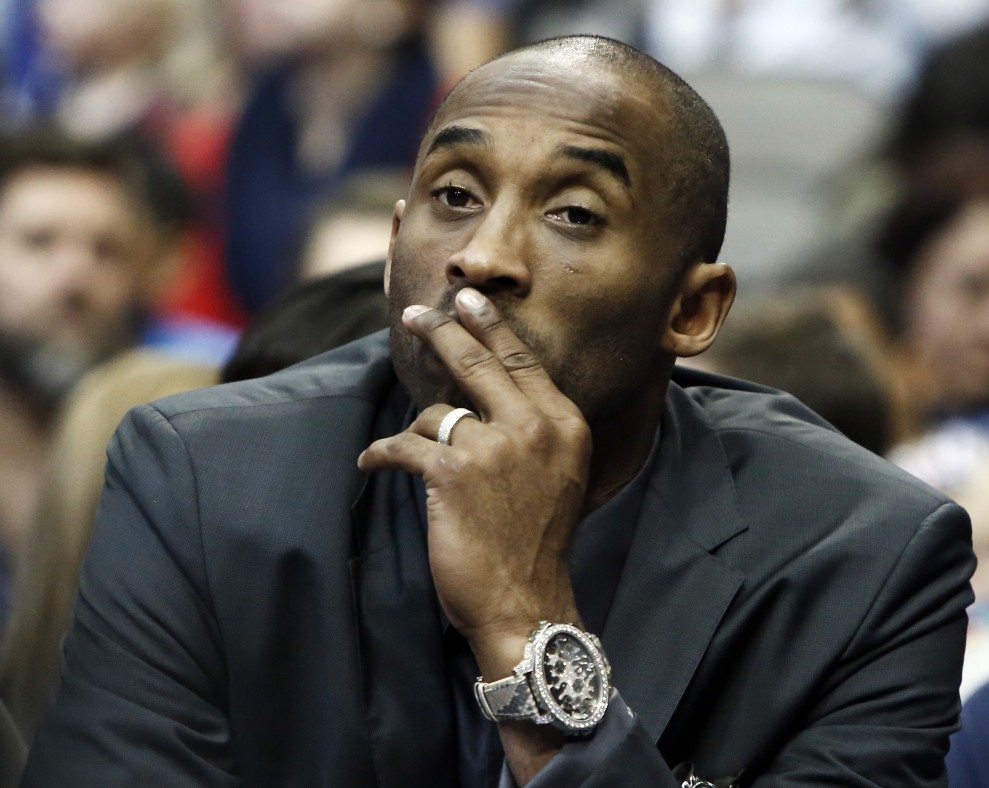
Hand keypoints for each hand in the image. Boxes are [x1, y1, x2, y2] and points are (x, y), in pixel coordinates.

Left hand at [358, 287, 590, 676]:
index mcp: (564, 424)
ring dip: (416, 430)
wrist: (525, 603)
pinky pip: (403, 444)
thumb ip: (532, 432)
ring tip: (410, 452)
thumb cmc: (535, 544)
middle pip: (479, 361)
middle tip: (417, 315)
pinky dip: (382, 454)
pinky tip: (373, 463)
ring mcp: (495, 447)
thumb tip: (482, 399)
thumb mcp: (556, 476)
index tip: (468, 301)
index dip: (490, 326)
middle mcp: (535, 427)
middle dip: (442, 331)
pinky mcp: (453, 473)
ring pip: (436, 411)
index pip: (523, 361)